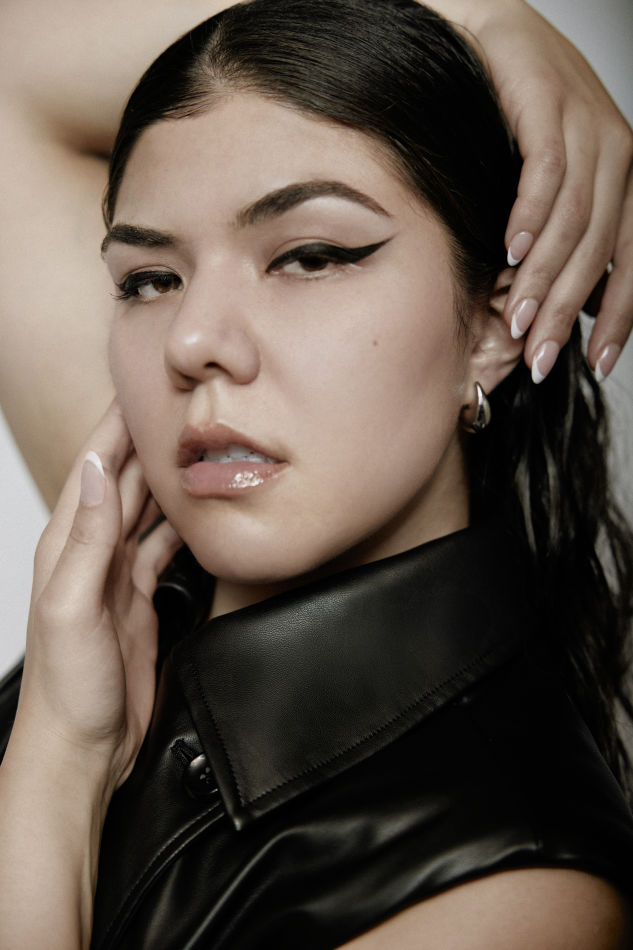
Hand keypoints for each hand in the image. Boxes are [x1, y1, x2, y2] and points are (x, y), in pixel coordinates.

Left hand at [17, 399, 181, 793]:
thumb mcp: (73, 607)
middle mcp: (91, 552)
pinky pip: (163, 547)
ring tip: (197, 445)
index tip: (140, 388)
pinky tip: (199, 508)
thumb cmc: (67, 688)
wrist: (82, 747)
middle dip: (148, 441)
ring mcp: (116, 574)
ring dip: (168, 477)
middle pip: (124, 481)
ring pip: (147, 510)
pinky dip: (182, 524)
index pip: (94, 469)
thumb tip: (96, 472)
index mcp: (68, 545)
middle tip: (182, 406)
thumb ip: (87, 538)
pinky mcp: (139, 598)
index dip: (116, 426)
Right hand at [473, 0, 632, 382]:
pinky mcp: (550, 108)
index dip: (620, 317)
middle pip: (600, 251)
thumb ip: (567, 235)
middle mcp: (620, 156)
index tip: (600, 364)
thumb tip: (565, 303)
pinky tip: (511, 251)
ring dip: (543, 277)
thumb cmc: (521, 117)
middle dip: (567, 312)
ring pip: (574, 220)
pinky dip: (529, 217)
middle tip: (541, 357)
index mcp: (629, 181)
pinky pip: (546, 173)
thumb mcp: (559, 180)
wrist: (495, 35)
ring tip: (517, 319)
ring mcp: (589, 128)